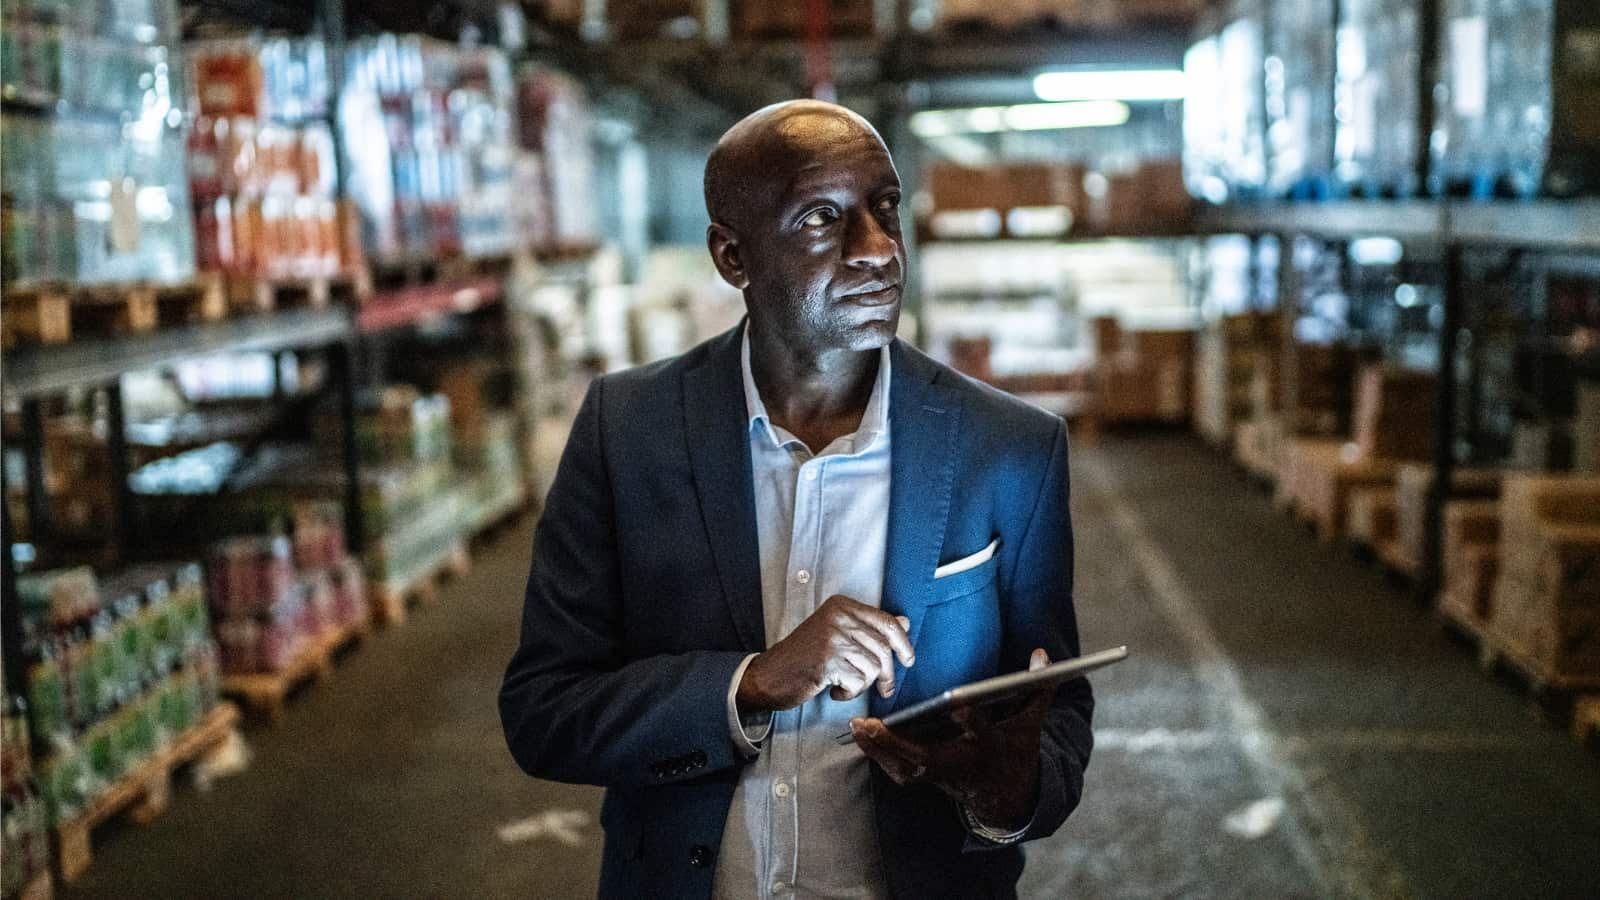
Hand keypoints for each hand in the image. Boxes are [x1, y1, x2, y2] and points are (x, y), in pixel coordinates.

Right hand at [737, 594, 914, 712]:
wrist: (769, 675)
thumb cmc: (802, 657)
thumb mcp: (837, 634)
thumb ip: (869, 627)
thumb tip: (904, 622)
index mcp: (841, 606)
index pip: (887, 622)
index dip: (903, 644)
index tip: (908, 659)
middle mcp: (838, 617)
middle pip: (884, 648)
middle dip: (886, 674)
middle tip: (883, 686)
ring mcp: (832, 638)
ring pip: (873, 667)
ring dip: (863, 684)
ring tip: (845, 684)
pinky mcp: (827, 661)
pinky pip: (858, 682)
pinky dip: (849, 693)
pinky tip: (834, 689)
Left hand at [849, 648, 1053, 829]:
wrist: (1006, 795)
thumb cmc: (1015, 749)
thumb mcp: (1031, 720)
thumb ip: (1038, 686)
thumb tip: (1042, 654)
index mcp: (990, 745)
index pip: (982, 731)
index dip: (971, 720)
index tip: (958, 705)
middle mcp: (962, 762)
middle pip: (927, 758)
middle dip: (898, 744)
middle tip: (871, 724)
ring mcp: (942, 775)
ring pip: (906, 768)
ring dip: (880, 750)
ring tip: (857, 728)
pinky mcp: (928, 780)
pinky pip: (899, 772)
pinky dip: (880, 757)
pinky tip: (862, 739)